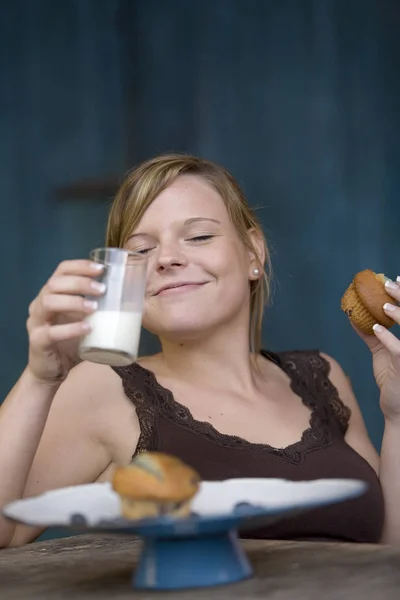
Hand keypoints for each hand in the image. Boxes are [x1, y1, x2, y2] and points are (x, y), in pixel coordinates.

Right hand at [26, 259, 104, 384]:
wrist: (52, 370)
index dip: (80, 266)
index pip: (62, 270)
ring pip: (49, 302)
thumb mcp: (85, 321)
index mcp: (52, 294)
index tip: (101, 269)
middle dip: (80, 282)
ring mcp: (36, 322)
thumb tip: (133, 297)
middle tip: (102, 289)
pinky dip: (70, 329)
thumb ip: (99, 309)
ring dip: (74, 301)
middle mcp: (40, 303)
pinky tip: (87, 328)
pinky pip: (51, 332)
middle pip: (55, 283)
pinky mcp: (38, 341)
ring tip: (95, 307)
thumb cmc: (71, 342)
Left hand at [351, 278, 399, 420]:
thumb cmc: (393, 381)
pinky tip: (376, 329)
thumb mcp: (382, 353)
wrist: (397, 411)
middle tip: (388, 284)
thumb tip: (354, 316)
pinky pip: (399, 350)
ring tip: (384, 305)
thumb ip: (372, 335)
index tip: (396, 279)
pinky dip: (388, 338)